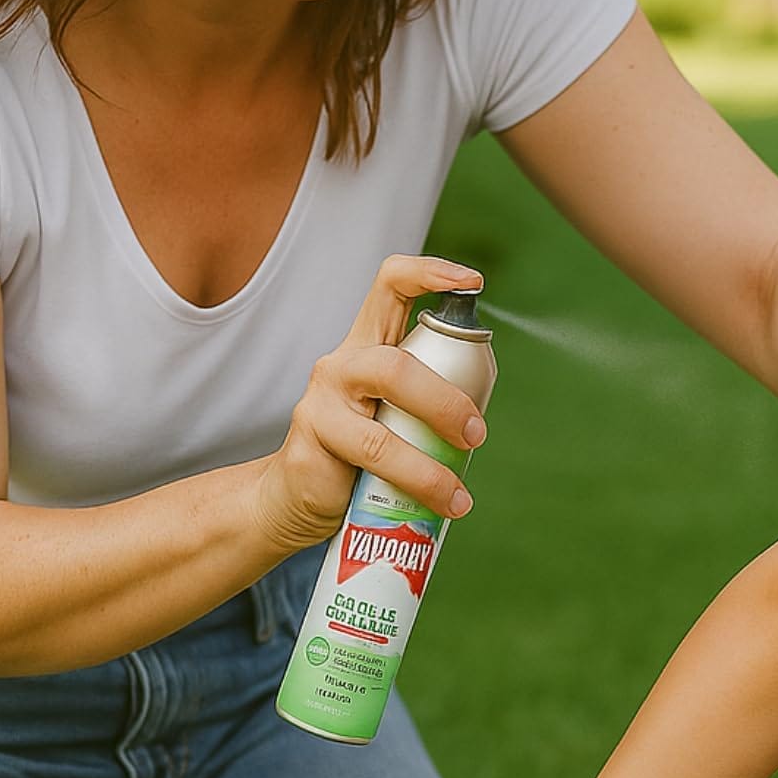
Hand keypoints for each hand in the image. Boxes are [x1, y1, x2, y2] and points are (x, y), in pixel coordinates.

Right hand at [251, 254, 487, 551]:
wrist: (293, 498)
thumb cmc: (356, 451)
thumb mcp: (394, 412)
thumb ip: (426, 398)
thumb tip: (484, 411)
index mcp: (368, 344)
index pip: (390, 285)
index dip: (430, 273)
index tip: (474, 282)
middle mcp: (341, 365)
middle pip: (395, 365)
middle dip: (445, 401)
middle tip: (476, 434)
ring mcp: (321, 404)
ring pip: (383, 425)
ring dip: (430, 463)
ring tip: (458, 491)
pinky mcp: (310, 446)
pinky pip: (370, 465)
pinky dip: (415, 486)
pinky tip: (438, 504)